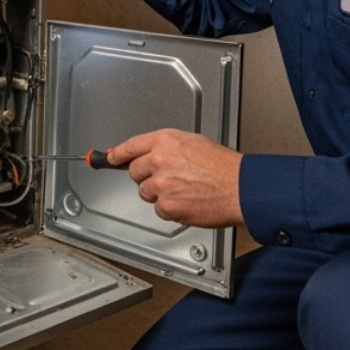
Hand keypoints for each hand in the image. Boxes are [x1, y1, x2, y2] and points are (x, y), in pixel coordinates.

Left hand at [105, 129, 242, 227]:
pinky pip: (159, 209)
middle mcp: (159, 160)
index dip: (118, 154)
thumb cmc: (223, 166)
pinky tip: (187, 201)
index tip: (109, 157)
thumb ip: (166, 147)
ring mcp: (161, 184)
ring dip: (159, 193)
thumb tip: (147, 153)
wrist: (239, 186)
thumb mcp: (193, 143)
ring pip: (146, 192)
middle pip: (134, 172)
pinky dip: (171, 209)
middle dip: (147, 176)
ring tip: (184, 189)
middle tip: (168, 178)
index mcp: (165, 140)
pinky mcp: (167, 205)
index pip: (130, 146)